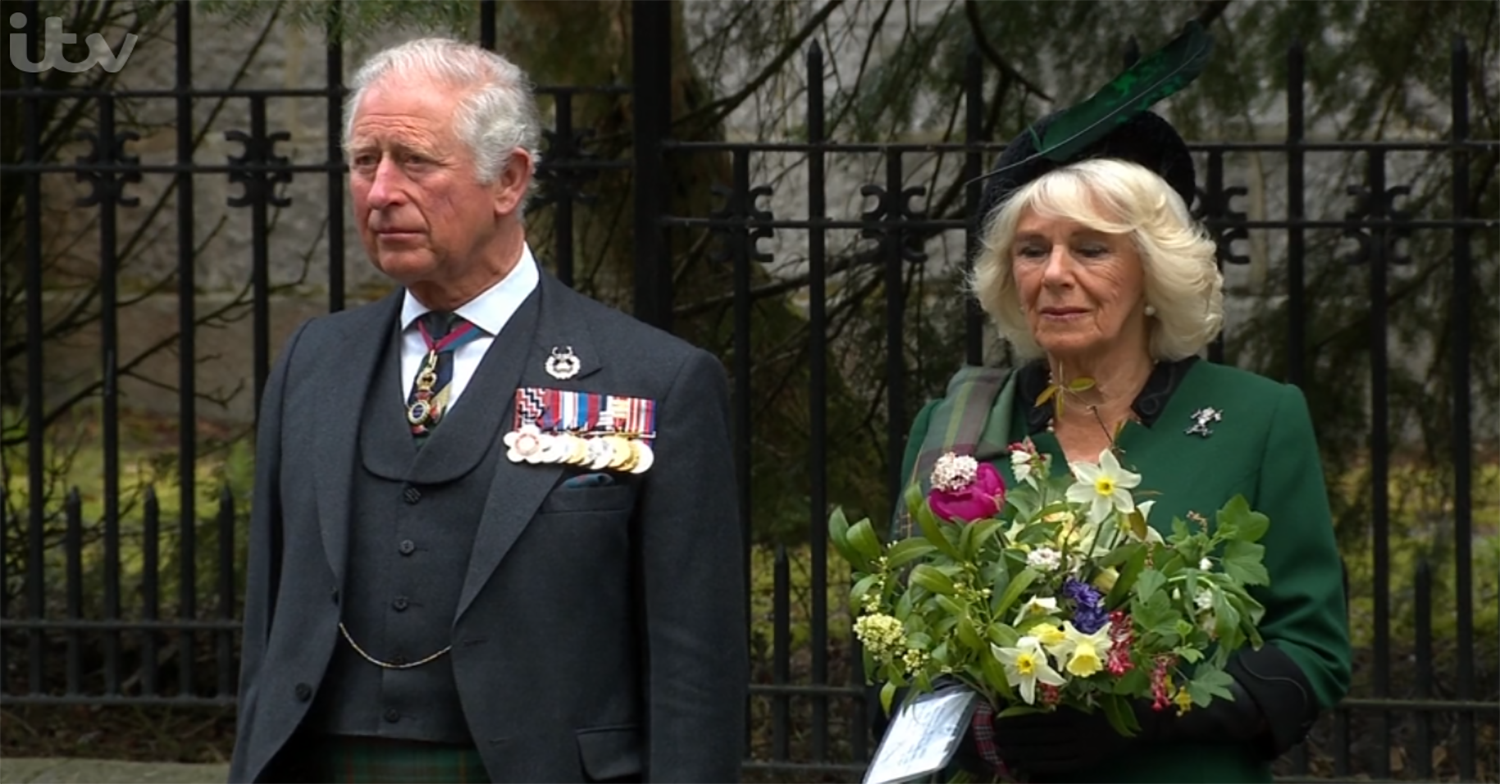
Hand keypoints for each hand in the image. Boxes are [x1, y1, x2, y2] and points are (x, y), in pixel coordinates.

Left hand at [990, 705, 1138, 775]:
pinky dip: (1042, 765)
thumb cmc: (1112, 700)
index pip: (1040, 718)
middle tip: (994, 737)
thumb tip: (1036, 693)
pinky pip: (1061, 764)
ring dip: (1023, 752)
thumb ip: (1066, 694)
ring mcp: (1084, 747)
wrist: (1142, 721)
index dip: (1017, 721)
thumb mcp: (1089, 690)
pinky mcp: (1089, 760)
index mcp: (1077, 710)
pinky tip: (1026, 764)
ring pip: (1047, 751)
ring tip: (1004, 751)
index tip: (998, 720)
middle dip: (1014, 738)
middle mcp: (1079, 730)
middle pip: (1040, 736)